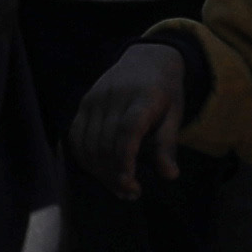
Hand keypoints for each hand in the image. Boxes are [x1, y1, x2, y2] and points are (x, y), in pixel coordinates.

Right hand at [71, 39, 189, 194]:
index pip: (127, 131)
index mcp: (143, 97)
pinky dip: (84, 158)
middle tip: (131, 193)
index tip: (130, 185)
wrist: (147, 58)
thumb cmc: (164, 92)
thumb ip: (168, 145)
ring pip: (88, 143)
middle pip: (105, 142)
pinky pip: (76, 136)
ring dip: (100, 171)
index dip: (125, 160)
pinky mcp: (84, 103)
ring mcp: (95, 99)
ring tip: (119, 186)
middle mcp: (114, 96)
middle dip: (115, 174)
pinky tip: (100, 171)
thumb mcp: (175, 115)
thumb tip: (169, 175)